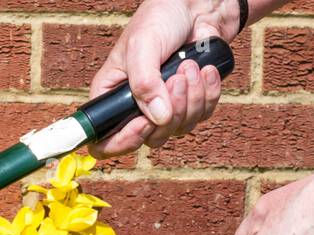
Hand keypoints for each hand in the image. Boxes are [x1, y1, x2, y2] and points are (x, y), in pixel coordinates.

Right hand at [88, 0, 240, 158]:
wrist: (197, 6)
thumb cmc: (160, 18)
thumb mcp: (143, 46)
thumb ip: (145, 83)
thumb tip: (158, 118)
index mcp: (111, 97)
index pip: (105, 142)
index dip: (124, 140)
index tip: (144, 121)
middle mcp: (134, 109)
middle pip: (149, 138)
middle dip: (170, 111)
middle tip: (177, 78)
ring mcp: (163, 108)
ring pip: (178, 128)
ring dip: (192, 98)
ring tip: (191, 66)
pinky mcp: (189, 102)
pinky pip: (201, 116)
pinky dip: (208, 94)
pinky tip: (206, 70)